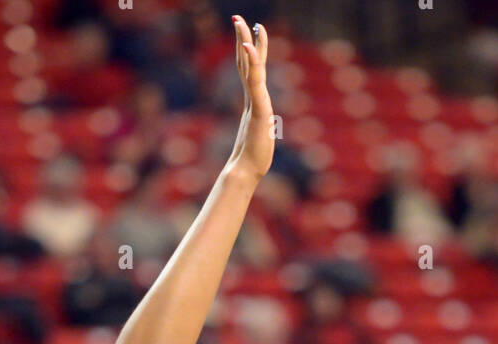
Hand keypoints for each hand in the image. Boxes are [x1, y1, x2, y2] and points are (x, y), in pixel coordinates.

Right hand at [226, 16, 272, 182]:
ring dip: (244, 42)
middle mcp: (251, 97)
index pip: (249, 69)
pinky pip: (254, 80)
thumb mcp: (261, 137)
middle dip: (241, 38)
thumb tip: (259, 132)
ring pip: (248, 66)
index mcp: (252, 101)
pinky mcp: (257, 107)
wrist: (244, 172)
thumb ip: (259, 129)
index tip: (248, 31)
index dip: (249, 50)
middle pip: (245, 61)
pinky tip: (247, 45)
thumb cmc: (252, 160)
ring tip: (241, 22)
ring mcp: (253, 101)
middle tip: (237, 17)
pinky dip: (252, 62)